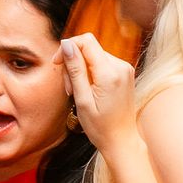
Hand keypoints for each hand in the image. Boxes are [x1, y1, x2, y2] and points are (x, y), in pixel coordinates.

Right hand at [59, 33, 138, 152]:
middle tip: (69, 88)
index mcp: (110, 73)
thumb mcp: (82, 99)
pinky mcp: (124, 73)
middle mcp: (121, 66)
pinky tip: (87, 90)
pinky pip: (102, 63)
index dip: (67, 48)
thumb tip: (66, 44)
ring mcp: (125, 69)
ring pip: (94, 55)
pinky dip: (91, 73)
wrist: (122, 141)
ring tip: (77, 93)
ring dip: (81, 69)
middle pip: (88, 48)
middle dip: (73, 63)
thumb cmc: (100, 126)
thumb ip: (75, 69)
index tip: (57, 64)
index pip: (86, 41)